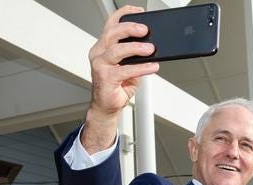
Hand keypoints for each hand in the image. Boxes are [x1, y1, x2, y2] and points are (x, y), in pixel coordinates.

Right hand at [83, 5, 159, 152]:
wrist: (107, 105)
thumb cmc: (117, 85)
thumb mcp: (129, 65)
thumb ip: (137, 55)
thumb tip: (153, 46)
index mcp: (104, 46)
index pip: (111, 24)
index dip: (124, 15)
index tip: (139, 11)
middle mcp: (99, 53)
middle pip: (112, 34)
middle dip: (130, 28)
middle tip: (145, 30)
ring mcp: (100, 65)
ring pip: (116, 50)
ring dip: (135, 48)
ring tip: (151, 49)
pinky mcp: (105, 79)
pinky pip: (125, 71)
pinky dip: (141, 68)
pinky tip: (152, 66)